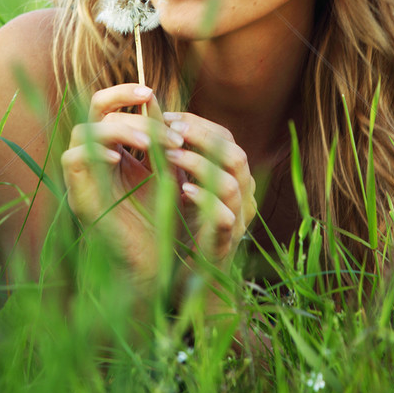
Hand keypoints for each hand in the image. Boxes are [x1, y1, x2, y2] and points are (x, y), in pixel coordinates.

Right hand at [61, 84, 184, 289]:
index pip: (104, 105)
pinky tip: (120, 159)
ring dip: (122, 131)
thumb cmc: (165, 215)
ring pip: (84, 131)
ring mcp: (85, 178)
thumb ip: (159, 135)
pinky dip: (95, 151)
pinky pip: (73, 159)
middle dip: (133, 116)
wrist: (161, 259)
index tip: (149, 93)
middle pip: (95, 112)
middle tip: (168, 135)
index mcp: (113, 147)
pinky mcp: (80, 197)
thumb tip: (153, 99)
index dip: (121, 92)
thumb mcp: (167, 167)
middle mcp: (94, 158)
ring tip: (153, 146)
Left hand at [162, 111, 256, 269]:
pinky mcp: (226, 243)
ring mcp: (238, 220)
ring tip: (169, 156)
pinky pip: (224, 216)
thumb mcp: (179, 185)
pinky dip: (204, 199)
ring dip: (199, 164)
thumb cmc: (184, 229)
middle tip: (170, 130)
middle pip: (235, 153)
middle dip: (202, 137)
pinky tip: (182, 190)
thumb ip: (172, 154)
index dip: (199, 123)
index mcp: (235, 177)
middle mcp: (244, 196)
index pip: (226, 138)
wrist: (192, 281)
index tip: (168, 117)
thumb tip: (149, 112)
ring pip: (232, 182)